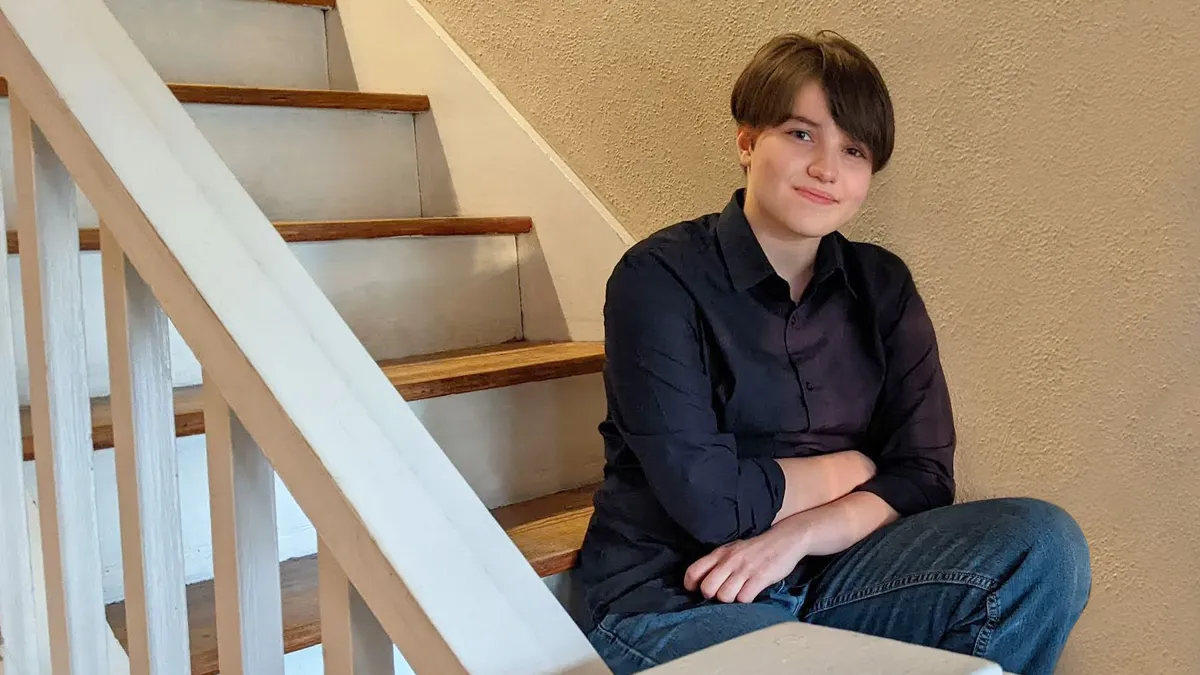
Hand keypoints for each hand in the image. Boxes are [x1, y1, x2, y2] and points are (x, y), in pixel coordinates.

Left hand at [683, 519, 810, 603]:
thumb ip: (718, 563)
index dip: (691, 585)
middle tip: (722, 595)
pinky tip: (751, 594)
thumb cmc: (756, 549)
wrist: (785, 539)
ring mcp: (745, 569)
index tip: (697, 591)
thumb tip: (702, 583)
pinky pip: (744, 598)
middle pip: (707, 588)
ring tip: (738, 594)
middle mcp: (729, 560)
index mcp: (720, 553)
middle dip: (712, 596)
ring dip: (730, 601)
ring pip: (724, 596)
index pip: (693, 571)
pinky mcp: (760, 577)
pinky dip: (746, 601)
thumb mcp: (733, 550)